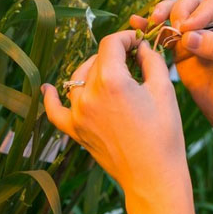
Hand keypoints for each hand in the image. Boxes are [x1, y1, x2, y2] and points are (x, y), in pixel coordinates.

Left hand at [42, 31, 186, 191]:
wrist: (154, 176)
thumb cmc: (164, 134)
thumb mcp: (164, 90)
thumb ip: (151, 60)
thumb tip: (141, 47)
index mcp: (112, 81)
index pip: (111, 44)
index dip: (126, 37)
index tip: (137, 41)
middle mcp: (89, 95)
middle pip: (97, 60)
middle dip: (115, 55)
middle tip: (134, 60)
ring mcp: (79, 114)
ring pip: (79, 78)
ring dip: (95, 70)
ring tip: (113, 74)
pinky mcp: (76, 131)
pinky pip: (55, 111)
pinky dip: (51, 99)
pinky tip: (48, 89)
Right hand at [130, 0, 212, 131]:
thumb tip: (188, 36)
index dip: (200, 11)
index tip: (189, 28)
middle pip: (192, 1)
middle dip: (179, 10)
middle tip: (176, 27)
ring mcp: (195, 32)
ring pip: (175, 11)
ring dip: (162, 12)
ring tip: (153, 20)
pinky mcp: (179, 46)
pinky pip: (163, 31)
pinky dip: (150, 26)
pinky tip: (138, 23)